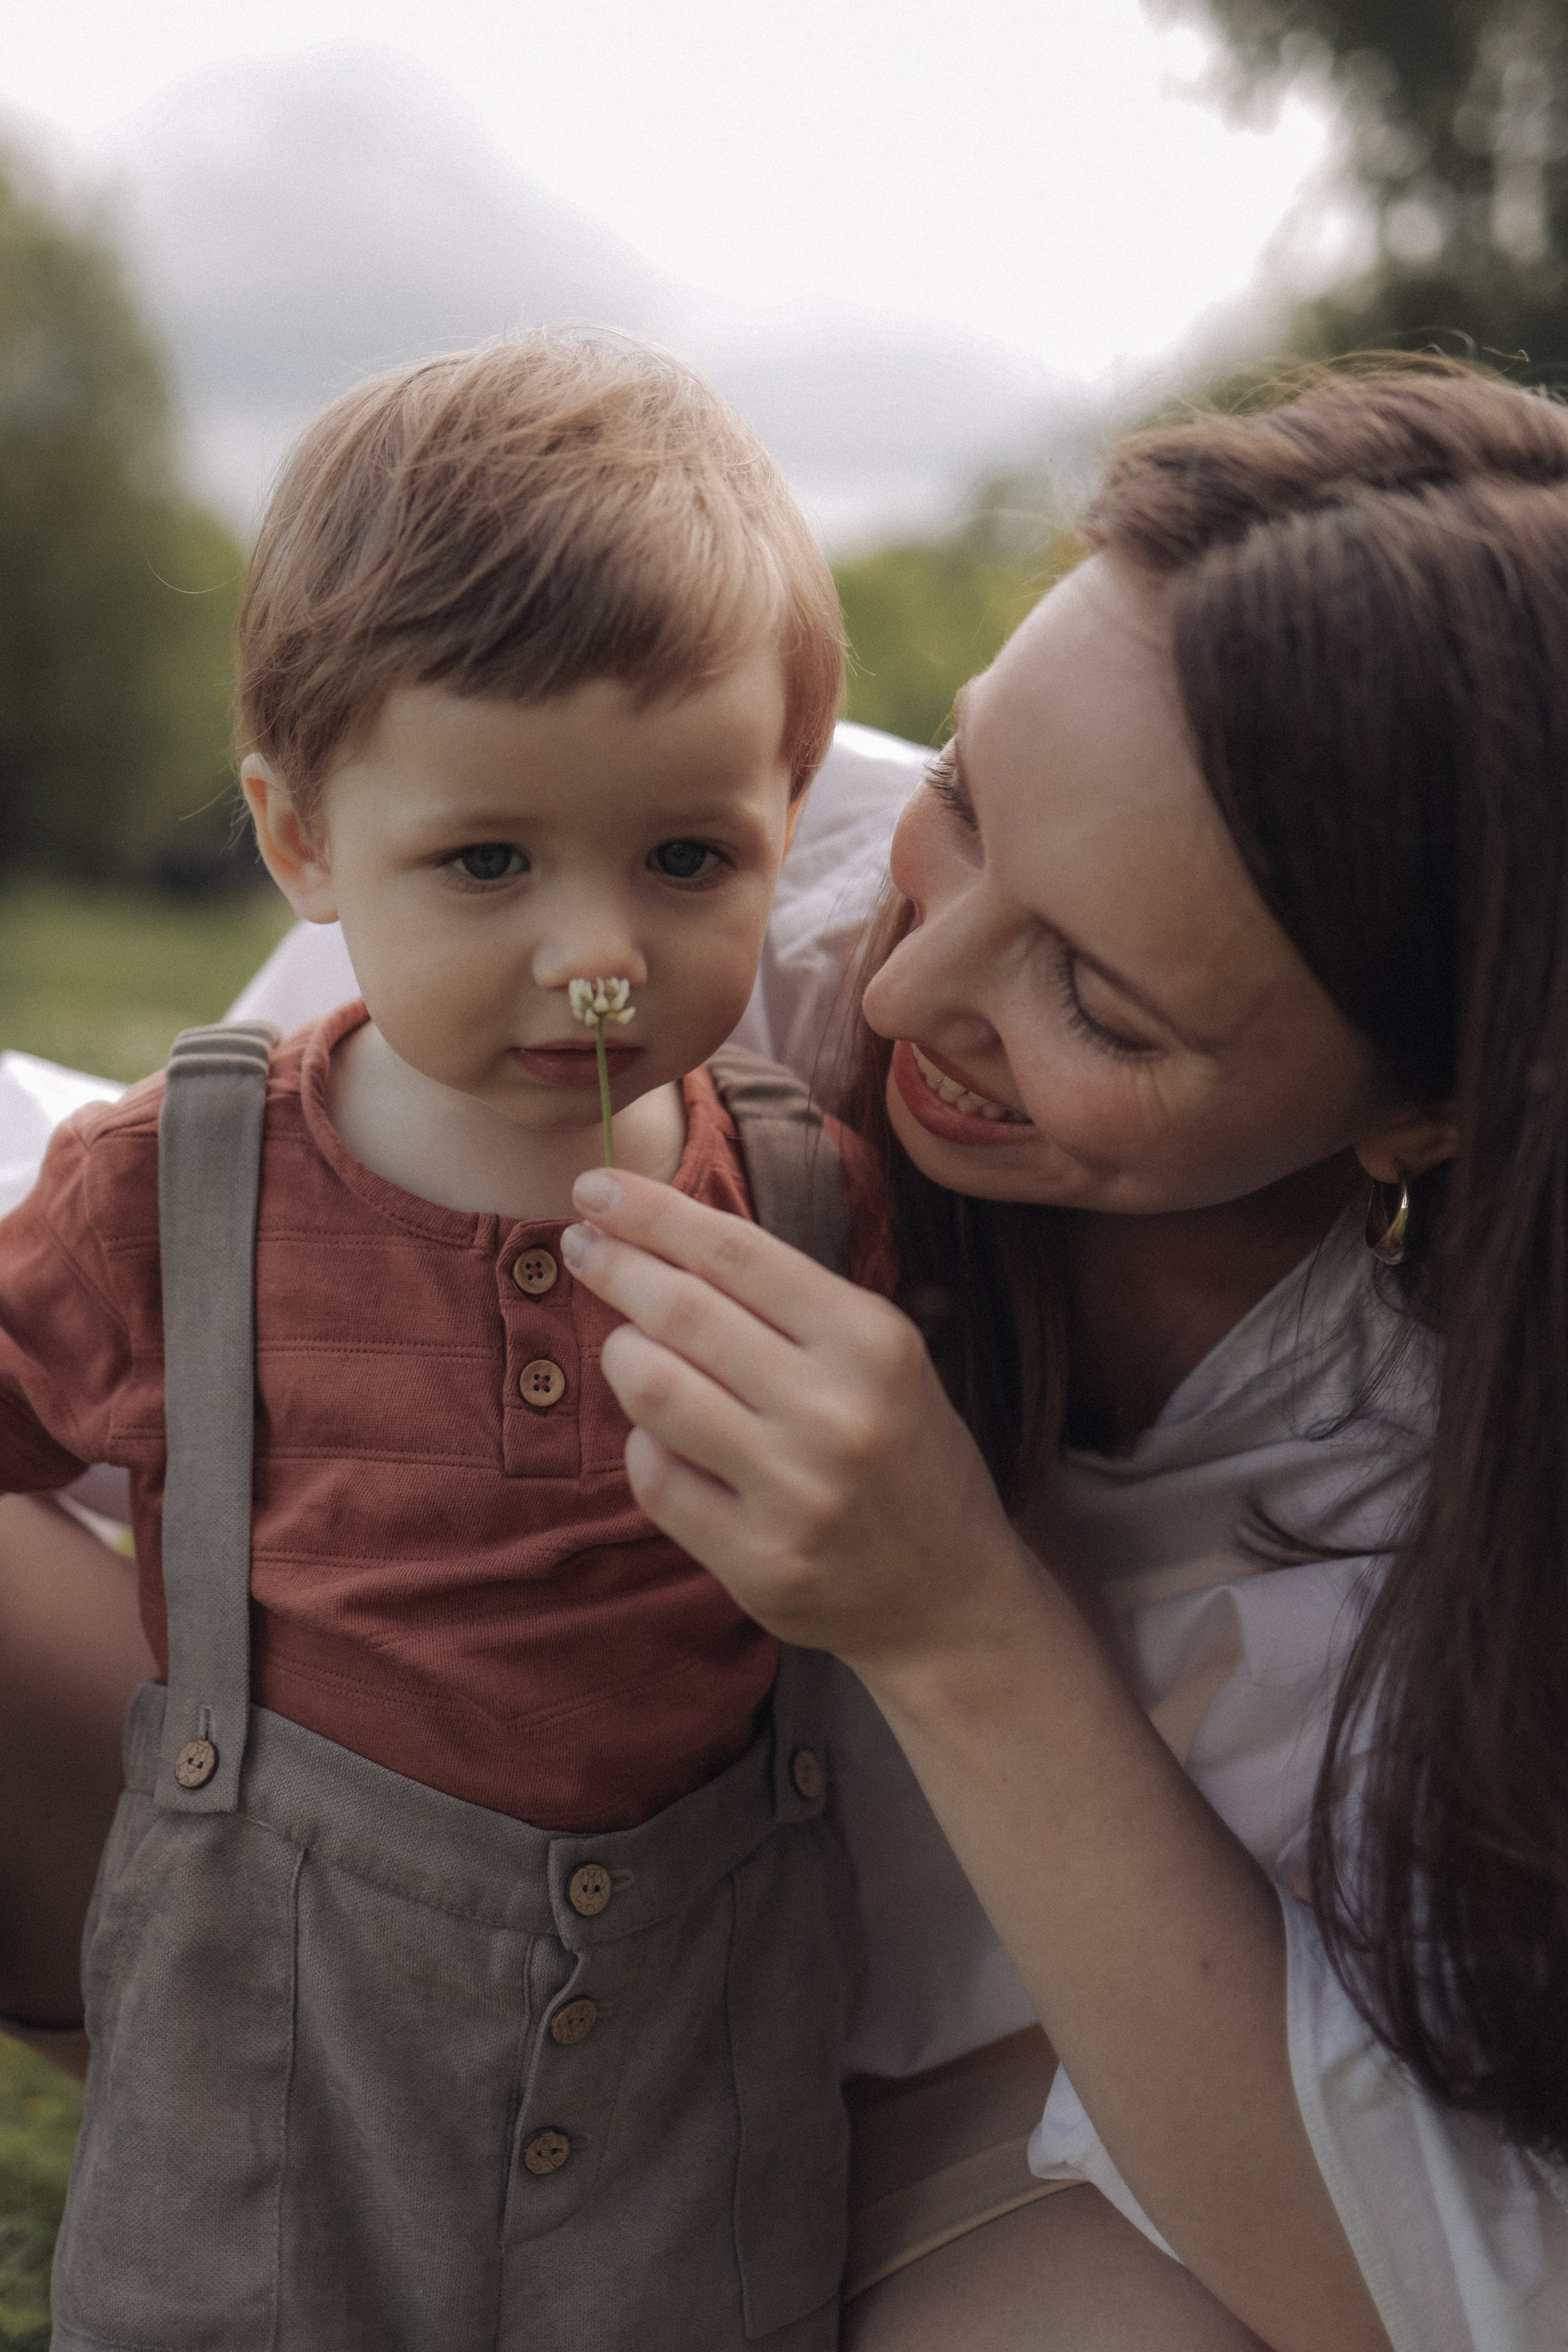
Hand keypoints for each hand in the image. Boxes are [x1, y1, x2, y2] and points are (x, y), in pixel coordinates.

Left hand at [561, 1168, 1035, 1671]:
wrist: (951, 1596)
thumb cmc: (904, 1452)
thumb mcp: (883, 1357)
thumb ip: (791, 1302)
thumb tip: (666, 1233)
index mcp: (873, 1343)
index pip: (737, 1251)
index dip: (652, 1212)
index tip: (596, 1186)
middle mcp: (837, 1414)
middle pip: (683, 1314)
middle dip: (616, 1267)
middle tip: (581, 1246)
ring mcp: (797, 1495)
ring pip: (655, 1393)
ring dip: (622, 1356)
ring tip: (628, 1347)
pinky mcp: (759, 1564)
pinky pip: (657, 1480)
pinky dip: (643, 1444)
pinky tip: (660, 1436)